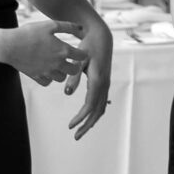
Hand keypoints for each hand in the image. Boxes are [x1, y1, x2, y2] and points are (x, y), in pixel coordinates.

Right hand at [4, 15, 81, 86]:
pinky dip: (49, 78)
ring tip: (57, 64)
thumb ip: (67, 26)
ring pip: (61, 78)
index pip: (82, 56)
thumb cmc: (29, 33)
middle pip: (74, 71)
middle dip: (74, 65)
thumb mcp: (50, 25)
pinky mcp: (36, 77)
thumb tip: (81, 28)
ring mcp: (47, 72)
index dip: (82, 53)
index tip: (78, 51)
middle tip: (70, 60)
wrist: (9, 45)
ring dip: (62, 72)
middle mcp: (57, 63)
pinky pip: (48, 82)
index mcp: (63, 50)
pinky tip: (46, 69)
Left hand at [66, 13, 113, 137]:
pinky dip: (95, 113)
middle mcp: (104, 84)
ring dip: (91, 121)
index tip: (70, 126)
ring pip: (100, 108)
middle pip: (97, 111)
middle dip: (86, 125)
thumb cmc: (88, 47)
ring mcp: (106, 84)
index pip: (89, 105)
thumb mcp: (79, 59)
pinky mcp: (104, 83)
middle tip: (75, 136)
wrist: (101, 37)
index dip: (81, 117)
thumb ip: (73, 77)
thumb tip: (67, 93)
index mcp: (98, 80)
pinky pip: (101, 103)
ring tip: (80, 131)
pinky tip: (87, 119)